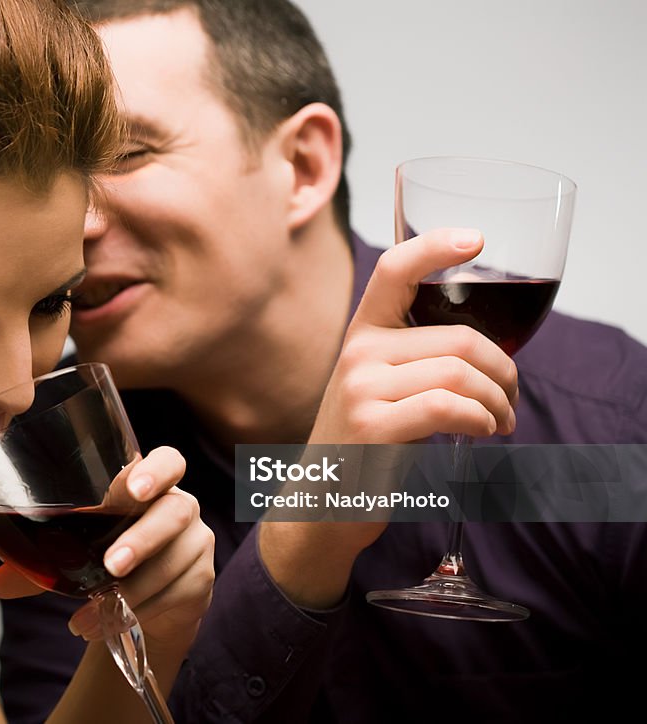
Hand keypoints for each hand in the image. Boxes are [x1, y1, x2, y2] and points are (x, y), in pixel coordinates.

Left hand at [0, 446, 214, 653]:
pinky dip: (140, 611)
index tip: (133, 490)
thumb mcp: (76, 550)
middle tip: (111, 565)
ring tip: (93, 612)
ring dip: (134, 591)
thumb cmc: (109, 557)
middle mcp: (180, 507)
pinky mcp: (201, 579)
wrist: (149, 601)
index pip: (168, 462)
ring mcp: (195, 543)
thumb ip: (40, 561)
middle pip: (176, 512)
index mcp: (148, 487)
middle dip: (143, 539)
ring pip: (175, 561)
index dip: (156, 472)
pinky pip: (177, 594)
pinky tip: (112, 623)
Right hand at [261, 229, 518, 606]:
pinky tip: (485, 433)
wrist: (323, 504)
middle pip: (458, 338)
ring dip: (498, 401)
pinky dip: (481, 420)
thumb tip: (487, 353)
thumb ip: (414, 360)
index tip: (476, 240)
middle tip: (511, 398)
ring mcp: (361, 389)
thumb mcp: (379, 390)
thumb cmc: (364, 445)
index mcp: (362, 334)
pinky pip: (449, 408)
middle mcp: (357, 353)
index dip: (435, 246)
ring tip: (501, 422)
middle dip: (503, 370)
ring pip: (459, 373)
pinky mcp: (373, 427)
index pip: (394, 271)